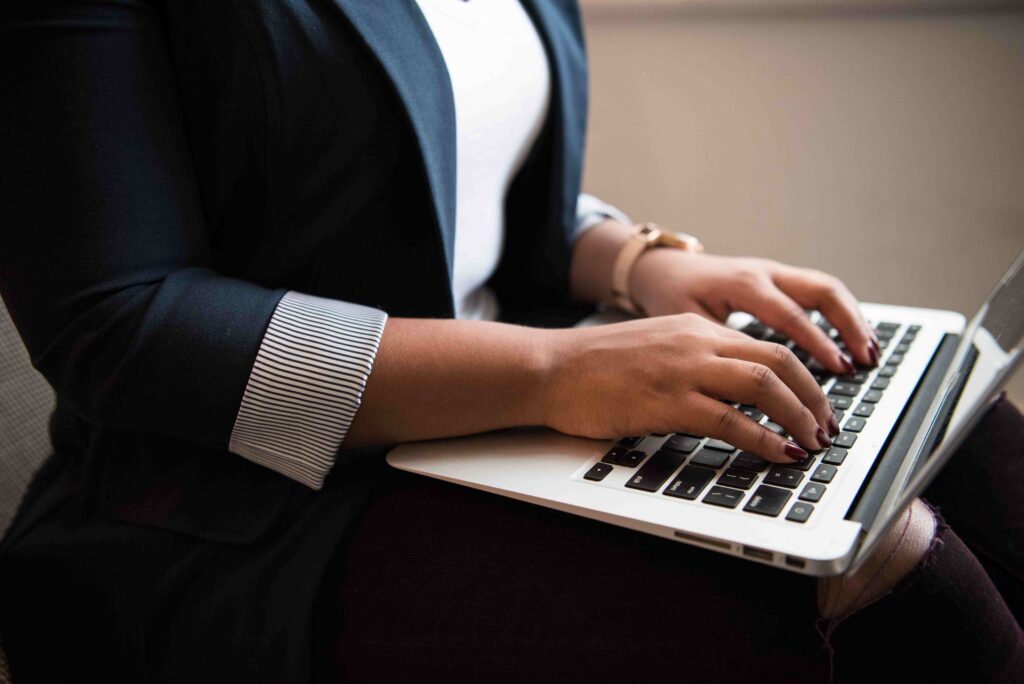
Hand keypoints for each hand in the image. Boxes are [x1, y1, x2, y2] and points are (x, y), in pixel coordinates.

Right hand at [541, 313, 839, 462]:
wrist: (550, 368)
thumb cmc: (594, 366)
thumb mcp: (655, 350)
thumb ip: (694, 362)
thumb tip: (732, 395)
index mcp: (696, 329)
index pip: (768, 347)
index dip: (804, 378)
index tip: (816, 405)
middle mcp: (697, 343)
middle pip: (779, 361)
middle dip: (814, 397)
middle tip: (827, 427)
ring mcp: (683, 371)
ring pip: (764, 385)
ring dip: (799, 416)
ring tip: (813, 443)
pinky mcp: (667, 402)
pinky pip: (731, 420)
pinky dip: (764, 440)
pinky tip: (780, 454)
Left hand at [630, 249, 879, 374]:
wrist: (662, 270)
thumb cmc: (671, 298)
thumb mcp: (688, 324)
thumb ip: (720, 350)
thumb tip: (748, 388)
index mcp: (742, 284)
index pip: (791, 315)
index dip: (817, 343)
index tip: (839, 368)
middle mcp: (764, 273)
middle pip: (822, 291)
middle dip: (849, 326)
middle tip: (866, 360)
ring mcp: (774, 272)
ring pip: (826, 288)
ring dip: (852, 319)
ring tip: (870, 353)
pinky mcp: (778, 278)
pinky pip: (818, 291)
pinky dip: (840, 314)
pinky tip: (853, 339)